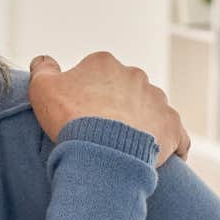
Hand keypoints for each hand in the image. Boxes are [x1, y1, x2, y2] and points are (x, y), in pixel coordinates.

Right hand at [27, 52, 190, 167]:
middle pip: (125, 90)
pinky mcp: (172, 126)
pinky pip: (176, 136)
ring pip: (150, 110)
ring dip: (141, 124)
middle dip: (116, 107)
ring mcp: (157, 100)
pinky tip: (162, 158)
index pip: (96, 75)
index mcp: (104, 64)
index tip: (80, 114)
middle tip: (101, 132)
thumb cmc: (70, 118)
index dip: (86, 95)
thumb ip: (43, 69)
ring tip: (126, 148)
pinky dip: (170, 145)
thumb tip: (43, 61)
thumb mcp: (42, 88)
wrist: (101, 150)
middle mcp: (135, 76)